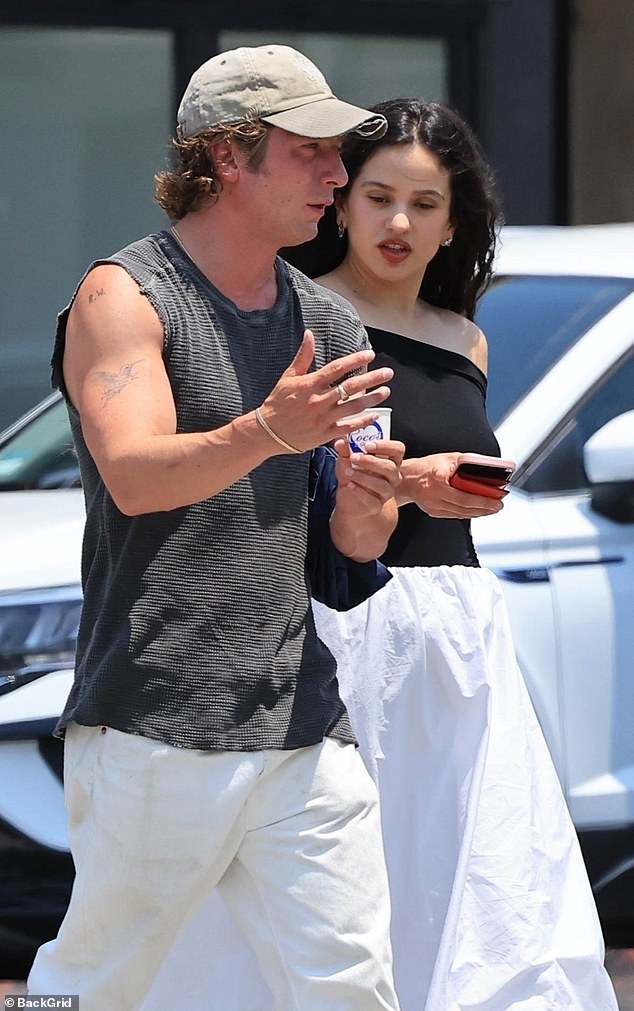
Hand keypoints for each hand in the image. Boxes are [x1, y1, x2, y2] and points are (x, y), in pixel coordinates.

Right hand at [256, 330, 393, 453]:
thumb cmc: (277, 402)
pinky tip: (374, 415)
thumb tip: (309, 334)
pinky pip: (347, 427)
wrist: (267, 432)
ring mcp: (322, 419)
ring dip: (372, 399)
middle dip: (372, 379)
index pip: (336, 368)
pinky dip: (362, 422)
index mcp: (310, 384)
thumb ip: (303, 357)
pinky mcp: (324, 435)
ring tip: (385, 392)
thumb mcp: (288, 377)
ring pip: (353, 407)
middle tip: (388, 374)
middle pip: (350, 387)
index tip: (370, 355)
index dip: (355, 360)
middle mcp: (318, 401)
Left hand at [329, 436, 404, 560]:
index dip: (385, 446)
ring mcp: (386, 492)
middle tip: (354, 457)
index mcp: (389, 460)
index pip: (397, 450)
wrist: (349, 499)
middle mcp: (392, 476)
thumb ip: (345, 450)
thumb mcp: (347, 459)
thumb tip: (340, 442)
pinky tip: (349, 486)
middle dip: (370, 461)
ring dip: (363, 477)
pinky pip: (372, 501)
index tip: (367, 445)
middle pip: (390, 467)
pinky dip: (359, 492)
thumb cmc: (353, 474)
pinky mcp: (377, 506)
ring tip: (348, 472)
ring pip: (382, 485)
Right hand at [401, 452, 504, 517]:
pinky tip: (478, 510)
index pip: (465, 495)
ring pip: (462, 513)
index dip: (483, 500)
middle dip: (485, 507)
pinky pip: (455, 515)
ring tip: (492, 508)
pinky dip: (468, 513)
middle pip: (465, 507)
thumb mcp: (450, 458)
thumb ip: (468, 463)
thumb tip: (488, 468)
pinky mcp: (434, 512)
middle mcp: (434, 495)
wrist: (408, 478)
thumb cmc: (428, 466)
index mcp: (438, 479)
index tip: (497, 498)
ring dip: (479, 512)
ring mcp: (433, 506)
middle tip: (498, 505)